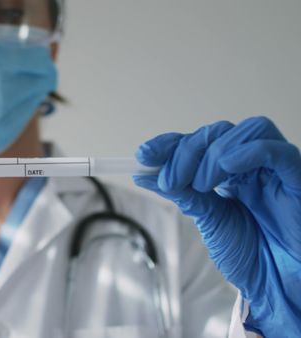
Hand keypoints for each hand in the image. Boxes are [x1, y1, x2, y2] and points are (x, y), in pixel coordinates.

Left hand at [133, 116, 300, 336]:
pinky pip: (276, 151)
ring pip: (247, 131)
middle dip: (185, 152)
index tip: (143, 155)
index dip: (170, 143)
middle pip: (218, 133)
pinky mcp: (296, 179)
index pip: (198, 142)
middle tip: (170, 180)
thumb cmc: (250, 255)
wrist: (276, 285)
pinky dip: (247, 152)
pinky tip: (226, 167)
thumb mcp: (208, 220)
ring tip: (200, 185)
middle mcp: (253, 165)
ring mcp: (275, 170)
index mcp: (230, 172)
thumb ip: (183, 194)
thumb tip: (146, 175)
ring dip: (213, 153)